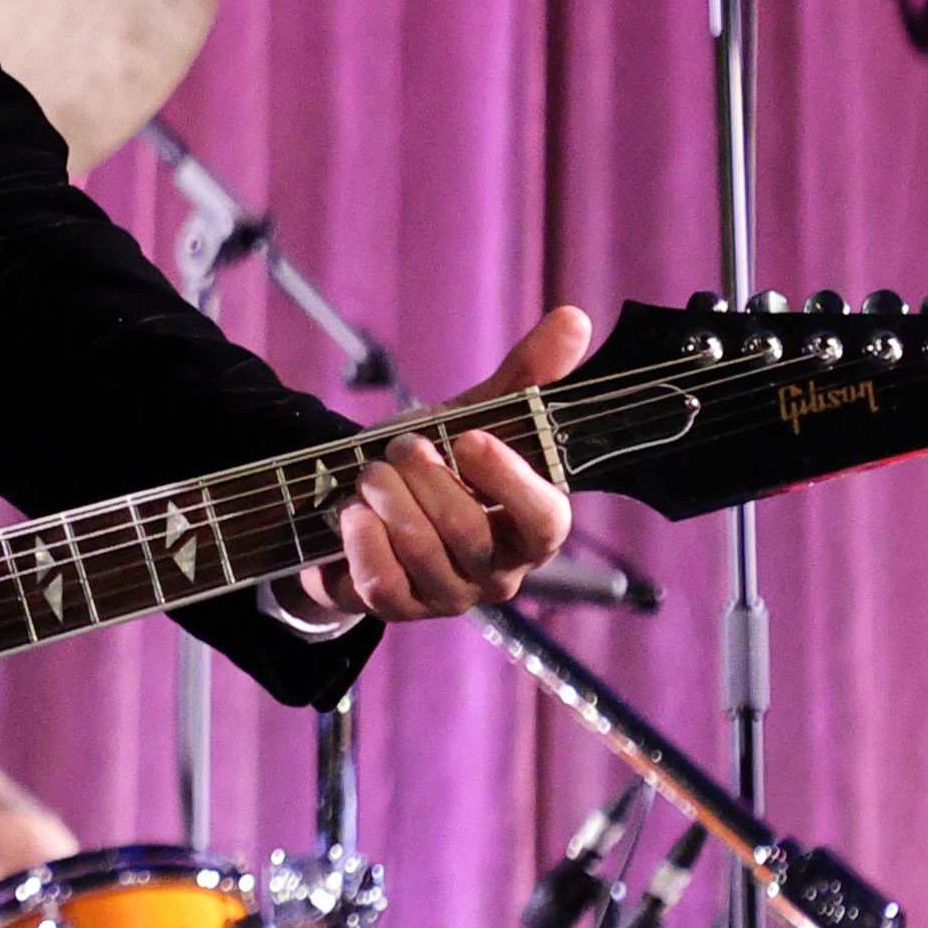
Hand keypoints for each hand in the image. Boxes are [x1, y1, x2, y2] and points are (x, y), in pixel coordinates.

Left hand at [295, 305, 587, 624]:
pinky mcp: (398, 608)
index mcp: (530, 526)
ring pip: (422, 552)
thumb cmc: (437, 464)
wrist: (363, 506)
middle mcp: (498, 571)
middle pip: (470, 532)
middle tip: (401, 444)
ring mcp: (448, 596)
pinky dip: (362, 537)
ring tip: (371, 472)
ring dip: (388, 498)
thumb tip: (574, 318)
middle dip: (426, 477)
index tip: (471, 438)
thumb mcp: (475, 416)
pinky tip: (353, 513)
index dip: (511, 482)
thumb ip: (525, 376)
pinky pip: (381, 581)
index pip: (546, 521)